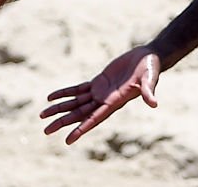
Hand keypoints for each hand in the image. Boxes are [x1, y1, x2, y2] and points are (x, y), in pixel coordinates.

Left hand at [40, 46, 160, 144]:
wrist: (148, 58)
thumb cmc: (150, 68)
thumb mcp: (150, 78)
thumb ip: (149, 91)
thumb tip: (154, 103)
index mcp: (115, 102)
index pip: (94, 118)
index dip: (81, 129)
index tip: (68, 140)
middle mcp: (105, 101)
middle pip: (79, 114)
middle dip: (62, 122)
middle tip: (45, 131)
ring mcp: (100, 92)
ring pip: (75, 103)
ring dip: (59, 109)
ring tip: (43, 115)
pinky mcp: (98, 82)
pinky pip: (77, 89)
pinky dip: (65, 93)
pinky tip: (51, 97)